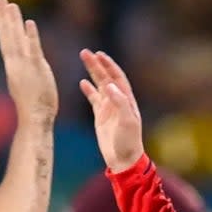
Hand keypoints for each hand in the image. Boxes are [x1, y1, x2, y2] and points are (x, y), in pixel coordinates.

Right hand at [0, 0, 57, 120]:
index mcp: (13, 67)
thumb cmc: (34, 107)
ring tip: (9, 4)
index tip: (2, 9)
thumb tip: (31, 58)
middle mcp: (16, 64)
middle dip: (4, 16)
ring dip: (13, 21)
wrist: (35, 120)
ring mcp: (25, 66)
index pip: (6, 41)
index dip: (3, 24)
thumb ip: (29, 68)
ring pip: (16, 39)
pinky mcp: (37, 70)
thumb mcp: (28, 83)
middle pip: (8, 35)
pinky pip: (33, 50)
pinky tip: (28, 23)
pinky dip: (30, 37)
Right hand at [79, 49, 143, 172]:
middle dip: (97, 65)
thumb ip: (120, 102)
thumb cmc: (129, 141)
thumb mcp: (127, 121)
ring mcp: (109, 108)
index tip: (99, 54)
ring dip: (92, 73)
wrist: (124, 159)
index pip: (117, 77)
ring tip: (84, 60)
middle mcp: (118, 101)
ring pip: (99, 86)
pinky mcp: (101, 117)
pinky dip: (88, 90)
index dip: (109, 65)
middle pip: (106, 78)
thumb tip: (109, 85)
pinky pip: (94, 99)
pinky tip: (82, 82)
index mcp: (126, 100)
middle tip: (85, 52)